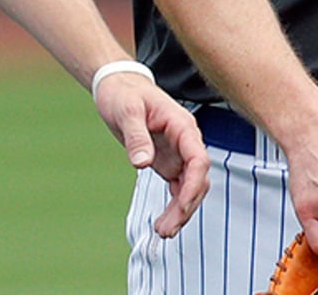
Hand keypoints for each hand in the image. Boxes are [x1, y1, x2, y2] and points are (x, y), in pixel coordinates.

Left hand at [93, 72, 209, 236]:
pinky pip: (179, 187)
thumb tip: (142, 163)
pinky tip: (164, 222)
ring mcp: (178, 153)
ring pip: (190, 187)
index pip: (199, 159)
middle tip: (166, 229)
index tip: (181, 207)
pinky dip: (175, 206)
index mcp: (181, 125)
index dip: (193, 186)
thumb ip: (136, 135)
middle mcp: (185, 141)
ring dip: (181, 211)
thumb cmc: (124, 92)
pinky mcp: (168, 161)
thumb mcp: (127, 110)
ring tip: (163, 231)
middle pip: (197, 179)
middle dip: (186, 206)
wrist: (117, 85)